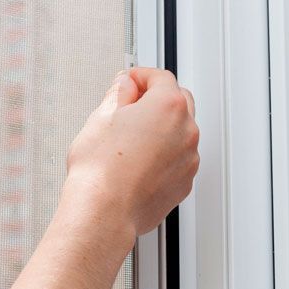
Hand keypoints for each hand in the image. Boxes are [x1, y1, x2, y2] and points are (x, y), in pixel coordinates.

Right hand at [64, 67, 198, 237]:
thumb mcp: (101, 118)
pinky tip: (140, 162)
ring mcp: (188, 160)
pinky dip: (165, 156)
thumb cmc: (101, 171)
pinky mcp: (184, 183)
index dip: (141, 76)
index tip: (130, 81)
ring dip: (163, 129)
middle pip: (179, 102)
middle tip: (131, 105)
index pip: (161, 77)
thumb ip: (118, 94)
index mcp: (168, 107)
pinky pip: (178, 160)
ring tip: (132, 139)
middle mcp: (185, 132)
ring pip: (181, 133)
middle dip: (157, 99)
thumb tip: (124, 87)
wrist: (104, 212)